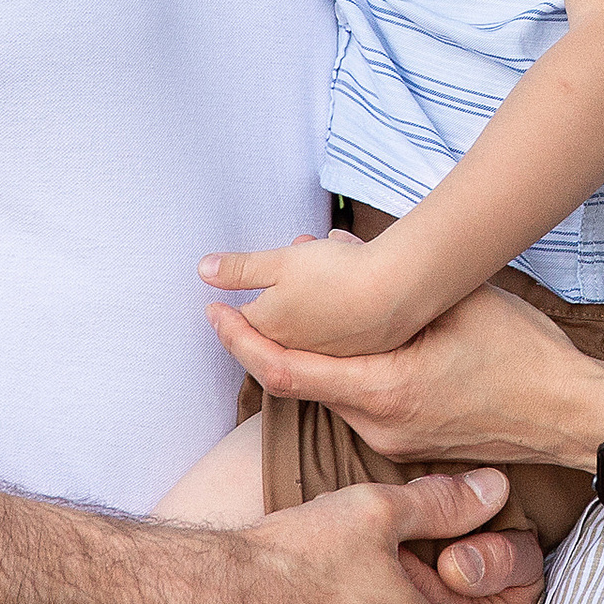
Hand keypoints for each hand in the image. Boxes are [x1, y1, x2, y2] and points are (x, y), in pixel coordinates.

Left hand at [204, 228, 415, 356]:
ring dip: (303, 294)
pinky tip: (343, 274)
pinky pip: (334, 327)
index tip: (214, 306)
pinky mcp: (358, 349)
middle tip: (272, 270)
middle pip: (271, 327)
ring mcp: (329, 352)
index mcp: (270, 328)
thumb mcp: (279, 261)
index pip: (240, 325)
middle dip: (268, 296)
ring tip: (317, 252)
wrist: (399, 288)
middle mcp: (296, 347)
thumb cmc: (336, 272)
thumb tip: (204, 271)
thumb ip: (240, 268)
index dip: (226, 313)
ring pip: (305, 323)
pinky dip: (329, 305)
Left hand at [207, 275, 603, 474]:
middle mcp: (378, 423)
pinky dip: (347, 370)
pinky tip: (365, 338)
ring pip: (333, 390)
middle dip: (279, 334)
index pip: (284, 370)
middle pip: (304, 379)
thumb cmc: (524, 352)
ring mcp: (393, 439)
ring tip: (320, 305)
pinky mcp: (409, 442)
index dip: (239, 340)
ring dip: (317, 352)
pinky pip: (361, 403)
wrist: (571, 413)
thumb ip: (390, 283)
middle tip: (267, 290)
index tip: (213, 310)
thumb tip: (331, 251)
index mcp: (383, 390)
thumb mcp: (458, 301)